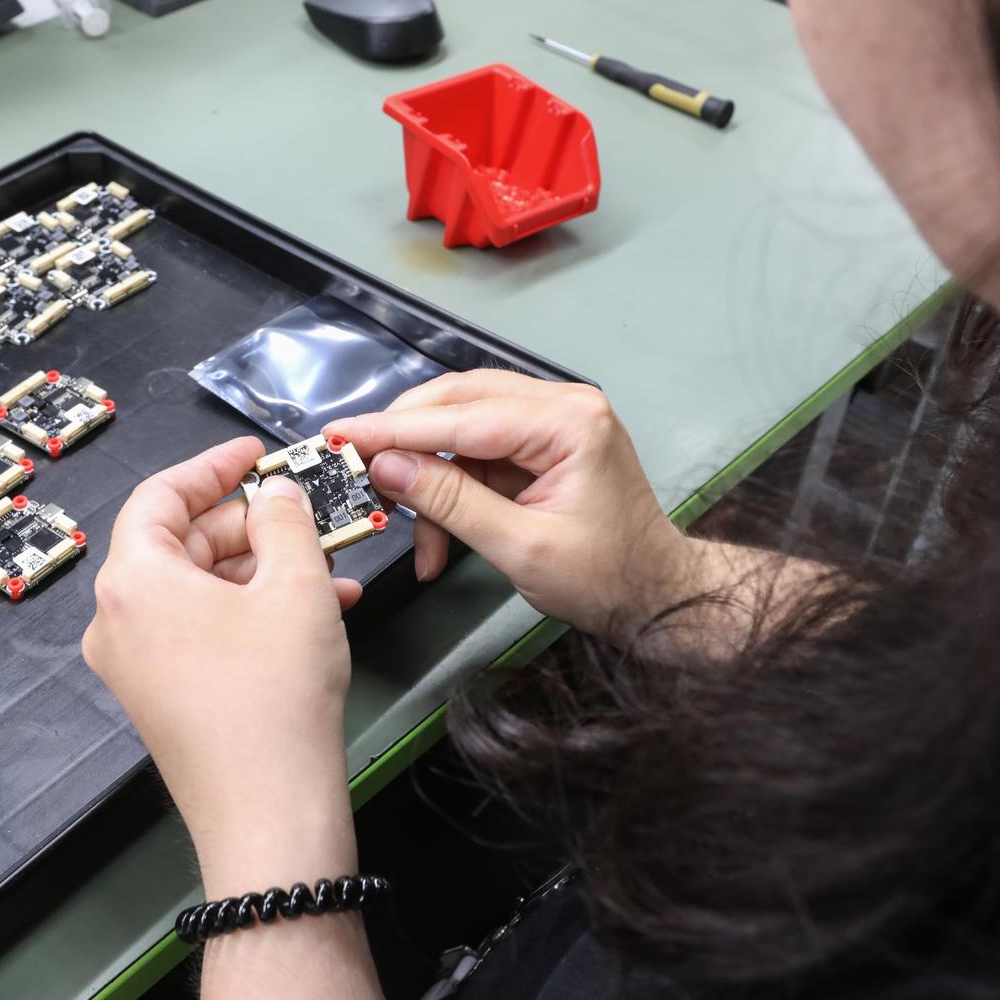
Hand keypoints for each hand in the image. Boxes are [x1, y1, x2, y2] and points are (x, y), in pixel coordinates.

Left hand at [81, 437, 361, 896]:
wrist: (269, 815)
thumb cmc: (274, 704)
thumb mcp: (296, 587)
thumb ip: (286, 520)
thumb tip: (277, 495)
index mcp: (133, 581)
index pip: (162, 495)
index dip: (214, 465)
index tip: (255, 453)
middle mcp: (119, 620)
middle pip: (182, 541)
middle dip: (252, 522)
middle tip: (306, 509)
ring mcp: (137, 664)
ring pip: (200, 588)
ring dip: (264, 568)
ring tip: (330, 563)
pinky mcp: (163, 696)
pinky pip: (204, 629)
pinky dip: (253, 610)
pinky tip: (317, 609)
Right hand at [326, 371, 687, 641]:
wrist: (655, 597)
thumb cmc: (608, 578)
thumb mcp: (520, 547)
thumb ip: (450, 501)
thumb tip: (388, 467)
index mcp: (569, 422)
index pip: (463, 416)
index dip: (395, 429)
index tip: (343, 436)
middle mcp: (562, 407)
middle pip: (457, 403)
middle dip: (404, 441)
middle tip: (357, 467)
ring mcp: (551, 422)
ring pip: (460, 426)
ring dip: (427, 476)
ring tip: (410, 530)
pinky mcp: (539, 445)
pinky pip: (475, 452)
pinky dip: (448, 488)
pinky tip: (436, 533)